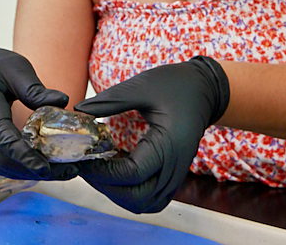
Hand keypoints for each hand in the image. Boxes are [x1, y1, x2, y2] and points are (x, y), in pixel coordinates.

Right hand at [0, 45, 77, 180]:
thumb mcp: (16, 70)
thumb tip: (63, 100)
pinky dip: (20, 169)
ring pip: (0, 167)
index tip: (45, 167)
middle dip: (35, 169)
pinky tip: (42, 166)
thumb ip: (35, 89)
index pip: (1, 136)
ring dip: (30, 173)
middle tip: (69, 170)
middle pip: (2, 159)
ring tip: (62, 171)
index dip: (23, 155)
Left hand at [75, 56, 228, 212]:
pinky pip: (151, 195)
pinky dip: (131, 191)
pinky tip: (117, 170)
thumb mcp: (142, 86)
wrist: (204, 88)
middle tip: (88, 166)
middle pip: (138, 198)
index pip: (133, 174)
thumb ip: (111, 100)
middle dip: (108, 187)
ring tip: (101, 170)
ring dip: (119, 193)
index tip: (84, 158)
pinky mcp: (173, 173)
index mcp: (170, 143)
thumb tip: (80, 109)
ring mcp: (177, 173)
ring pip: (145, 202)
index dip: (103, 172)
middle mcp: (176, 165)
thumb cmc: (176, 84)